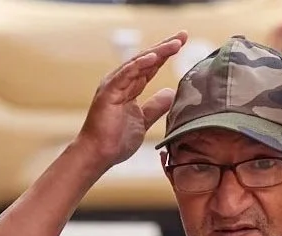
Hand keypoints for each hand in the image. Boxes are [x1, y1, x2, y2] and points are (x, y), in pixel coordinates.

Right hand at [77, 32, 186, 168]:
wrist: (98, 154)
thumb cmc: (116, 140)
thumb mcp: (143, 121)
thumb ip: (156, 106)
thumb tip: (171, 93)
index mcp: (130, 87)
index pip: (151, 67)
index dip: (166, 55)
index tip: (182, 43)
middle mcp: (122, 81)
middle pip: (147, 60)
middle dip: (165, 47)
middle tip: (183, 35)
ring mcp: (114, 85)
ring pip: (138, 63)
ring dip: (157, 52)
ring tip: (175, 44)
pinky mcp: (108, 92)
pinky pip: (125, 74)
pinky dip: (139, 65)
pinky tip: (154, 57)